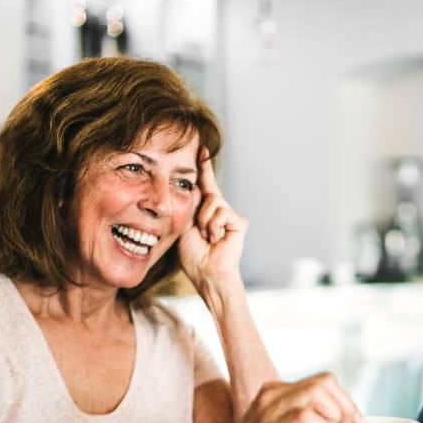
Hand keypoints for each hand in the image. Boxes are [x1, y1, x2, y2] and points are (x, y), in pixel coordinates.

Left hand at [177, 148, 247, 285]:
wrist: (205, 273)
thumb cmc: (192, 254)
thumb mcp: (183, 223)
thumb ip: (188, 204)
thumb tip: (192, 185)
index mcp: (205, 209)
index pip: (204, 183)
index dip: (203, 167)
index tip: (201, 149)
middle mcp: (219, 209)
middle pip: (209, 191)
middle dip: (200, 209)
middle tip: (201, 231)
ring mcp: (230, 216)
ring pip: (214, 202)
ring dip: (204, 221)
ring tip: (206, 237)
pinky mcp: (239, 223)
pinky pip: (222, 213)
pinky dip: (214, 226)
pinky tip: (215, 239)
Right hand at [205, 373, 366, 422]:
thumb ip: (301, 420)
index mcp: (276, 392)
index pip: (322, 381)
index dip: (345, 400)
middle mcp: (274, 394)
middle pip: (325, 381)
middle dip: (347, 407)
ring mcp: (271, 409)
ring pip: (320, 393)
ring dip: (334, 419)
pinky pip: (308, 416)